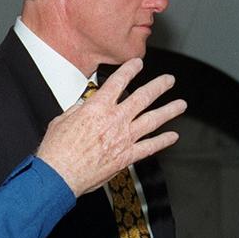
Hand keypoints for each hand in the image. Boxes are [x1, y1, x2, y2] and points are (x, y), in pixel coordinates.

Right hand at [35, 58, 184, 196]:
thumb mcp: (62, 120)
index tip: (138, 63)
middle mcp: (115, 119)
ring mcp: (124, 138)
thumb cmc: (57, 149)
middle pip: (143, 97)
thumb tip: (84, 106)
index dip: (130, 69)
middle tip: (169, 80)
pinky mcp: (127, 157)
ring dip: (169, 110)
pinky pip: (150, 147)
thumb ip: (78, 110)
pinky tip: (173, 136)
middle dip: (159, 86)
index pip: (118, 81)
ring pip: (153, 120)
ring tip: (181, 105)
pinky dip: (163, 141)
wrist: (60, 174)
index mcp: (97, 107)